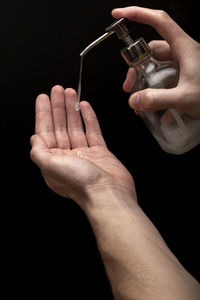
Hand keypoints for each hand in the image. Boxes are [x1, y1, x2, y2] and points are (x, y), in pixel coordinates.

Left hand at [30, 86, 135, 208]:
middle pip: (60, 127)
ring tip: (71, 93)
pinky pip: (93, 132)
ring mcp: (84, 154)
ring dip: (72, 110)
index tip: (43, 98)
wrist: (109, 194)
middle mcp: (67, 157)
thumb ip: (40, 152)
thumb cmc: (82, 184)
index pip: (45, 132)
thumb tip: (34, 139)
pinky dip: (89, 119)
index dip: (43, 114)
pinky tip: (85, 107)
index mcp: (53, 161)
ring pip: (76, 127)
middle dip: (58, 107)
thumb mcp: (52, 167)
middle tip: (58, 90)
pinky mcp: (100, 153)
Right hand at [112, 6, 199, 117]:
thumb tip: (135, 100)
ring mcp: (183, 68)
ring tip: (141, 105)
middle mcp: (182, 55)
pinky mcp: (184, 80)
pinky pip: (165, 83)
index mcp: (184, 48)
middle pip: (151, 52)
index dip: (138, 14)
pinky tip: (156, 112)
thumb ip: (157, 99)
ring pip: (157, 70)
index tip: (119, 14)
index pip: (159, 22)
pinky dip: (157, 96)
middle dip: (136, 70)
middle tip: (130, 87)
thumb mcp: (185, 97)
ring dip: (145, 86)